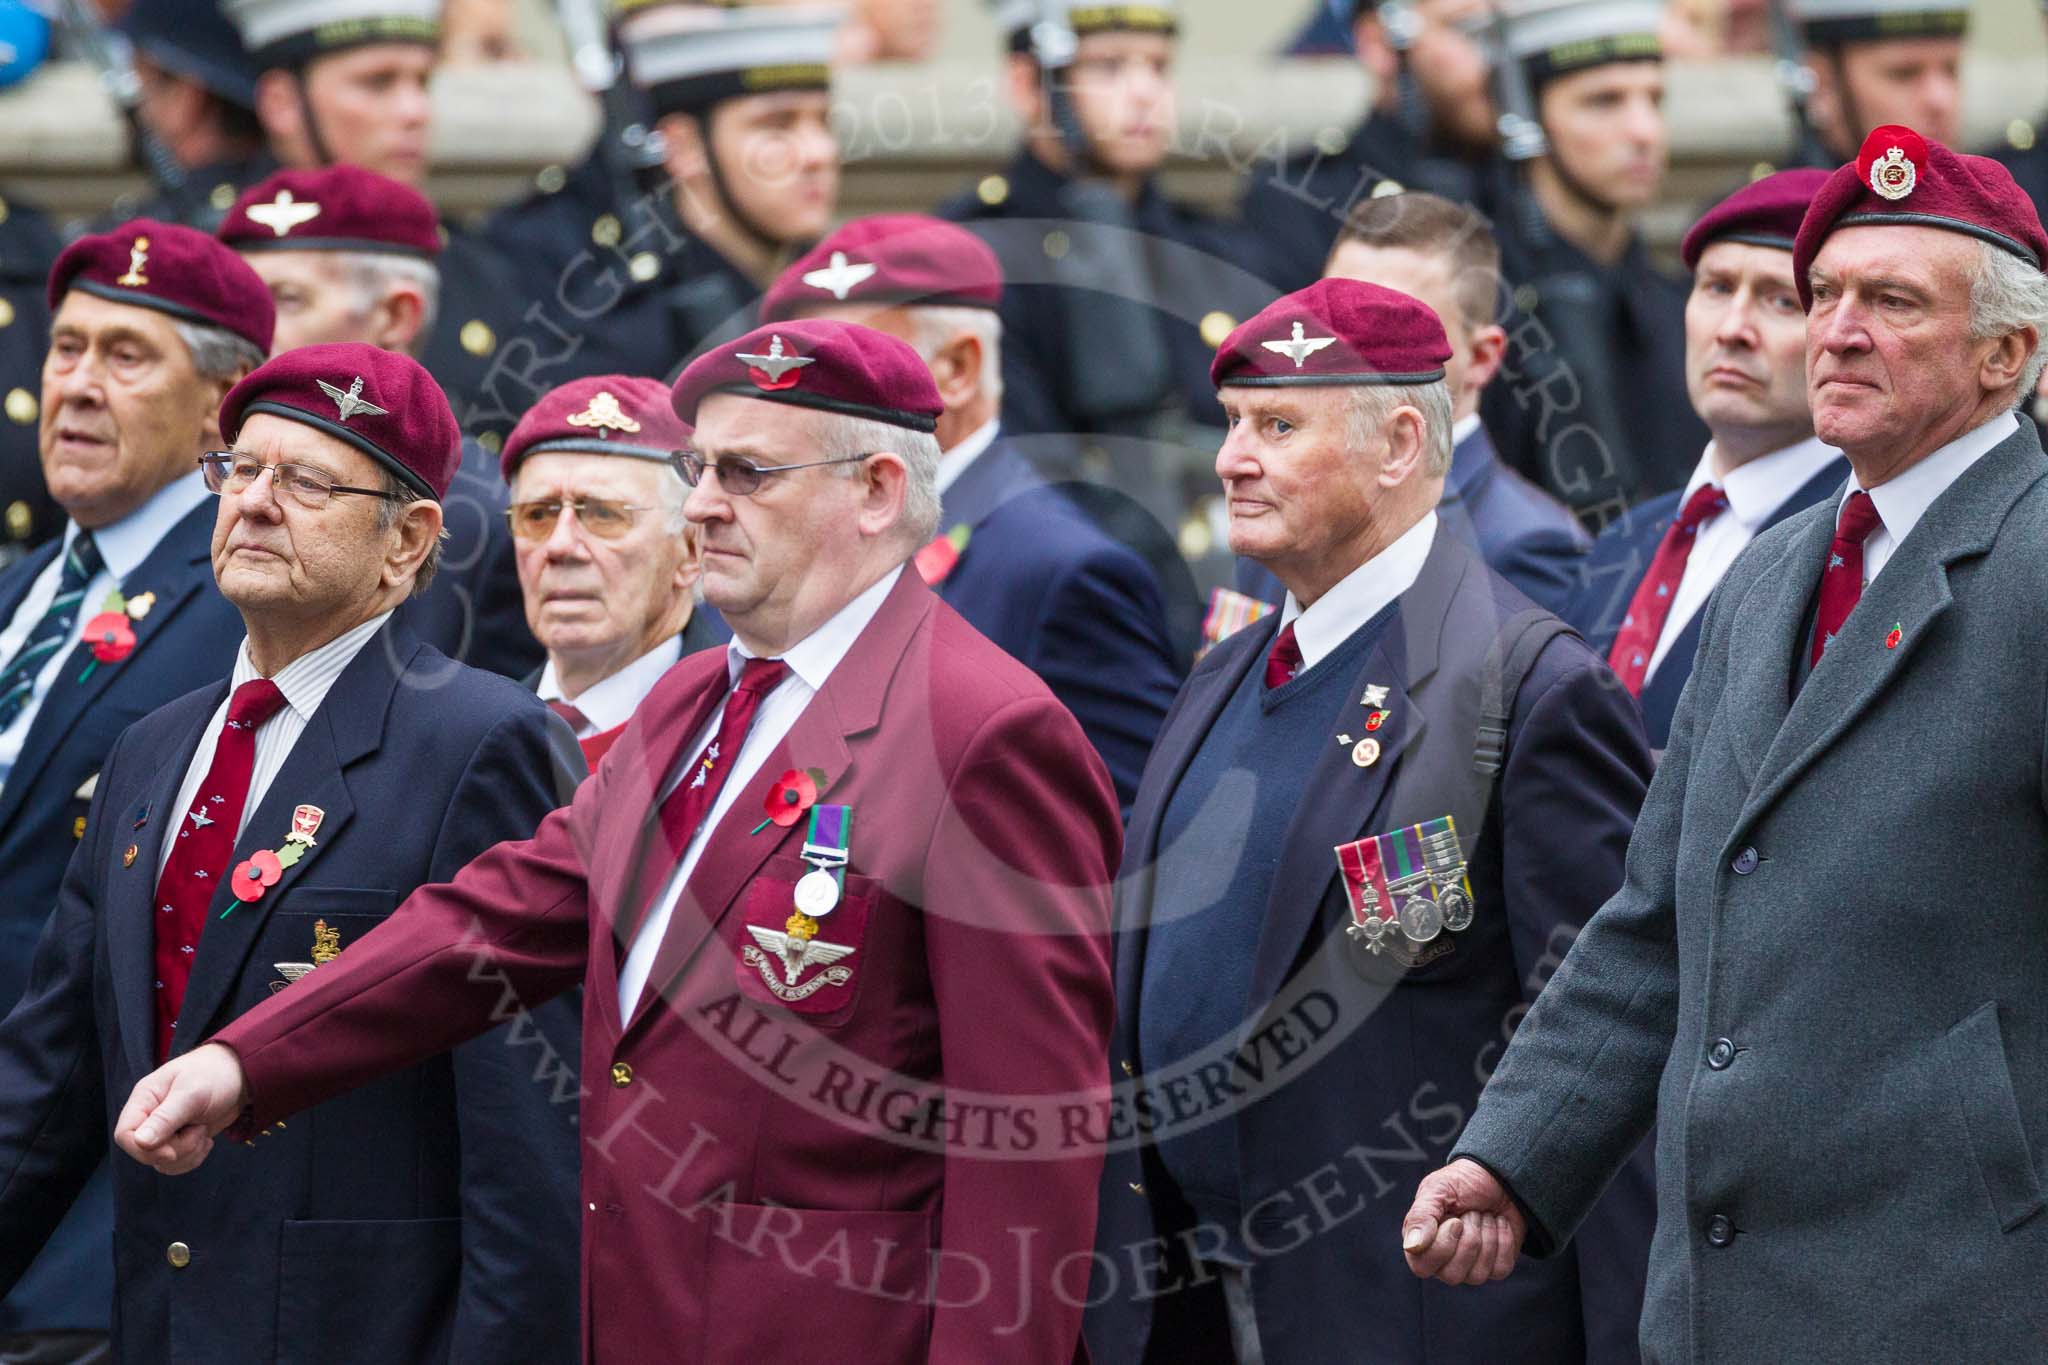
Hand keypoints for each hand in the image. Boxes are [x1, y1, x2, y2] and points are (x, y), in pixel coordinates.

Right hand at [113, 1043, 249, 1174]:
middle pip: (144, 1153)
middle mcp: (149, 1117)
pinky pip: (176, 1164)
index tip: (172, 1149)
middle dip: (175, 1150)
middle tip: (199, 1129)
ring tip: (203, 1131)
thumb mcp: (192, 1094)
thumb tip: (140, 1142)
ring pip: (160, 1163)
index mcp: (144, 1099)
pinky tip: (206, 1141)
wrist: (240, 1076)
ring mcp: (163, 1131)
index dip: (144, 1149)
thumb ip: (166, 1118)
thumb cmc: (215, 1075)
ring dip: (187, 1155)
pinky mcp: (178, 1141)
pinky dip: (193, 1158)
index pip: (124, 1135)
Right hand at [1401, 1158, 1526, 1283]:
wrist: (1499, 1176)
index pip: (1422, 1266)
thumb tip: (1412, 1246)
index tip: (1455, 1220)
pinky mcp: (1494, 1267)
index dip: (1442, 1245)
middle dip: (1469, 1240)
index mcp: (1421, 1241)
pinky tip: (1498, 1224)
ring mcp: (1469, 1267)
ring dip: (1487, 1238)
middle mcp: (1442, 1259)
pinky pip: (1500, 1270)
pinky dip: (1504, 1242)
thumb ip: (1421, 1216)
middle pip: (1451, 1276)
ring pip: (1477, 1276)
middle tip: (1471, 1214)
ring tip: (1484, 1216)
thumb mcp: (1438, 1189)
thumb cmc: (1463, 1182)